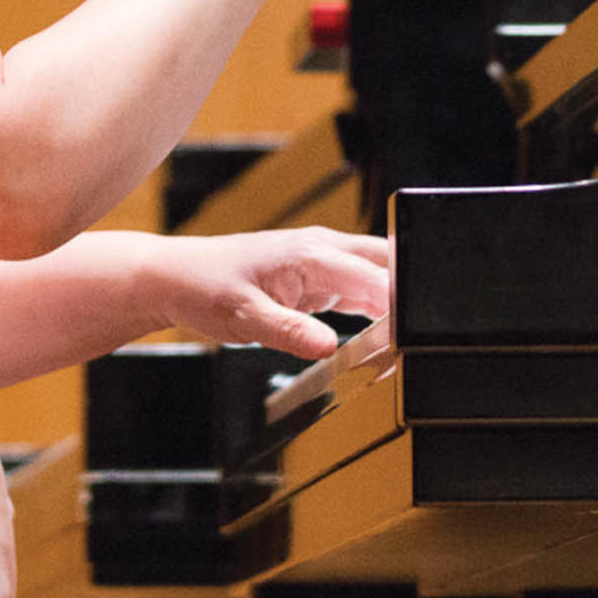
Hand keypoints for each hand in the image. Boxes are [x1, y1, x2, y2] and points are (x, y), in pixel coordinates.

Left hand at [136, 227, 390, 359]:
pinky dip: (373, 310)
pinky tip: (378, 336)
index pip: (373, 275)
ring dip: (392, 305)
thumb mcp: (243, 316)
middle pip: (386, 266)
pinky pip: (358, 290)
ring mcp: (322, 261)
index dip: (400, 303)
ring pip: (376, 277)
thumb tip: (328, 347)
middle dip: (408, 297)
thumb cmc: (205, 288)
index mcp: (310, 253)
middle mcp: (323, 250)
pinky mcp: (317, 277)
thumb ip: (288, 331)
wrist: (178, 277)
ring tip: (402, 344)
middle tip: (419, 339)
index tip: (413, 334)